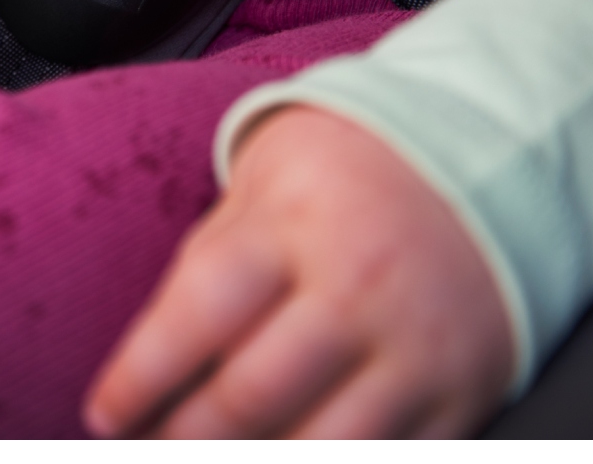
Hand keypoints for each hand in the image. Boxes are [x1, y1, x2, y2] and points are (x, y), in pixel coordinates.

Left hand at [83, 106, 513, 437]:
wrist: (490, 158)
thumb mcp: (264, 183)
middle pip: (249, 397)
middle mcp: (358, 290)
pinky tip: (287, 457)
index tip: (102, 415)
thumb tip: (147, 361)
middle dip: (182, 439)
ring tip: (213, 457)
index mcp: (294, 226)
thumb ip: (209, 263)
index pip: (195, 318)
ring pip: (319, 448)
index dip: (137, 380)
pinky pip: (389, 462)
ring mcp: (417, 349)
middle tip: (150, 449)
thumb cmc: (347, 176)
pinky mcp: (463, 393)